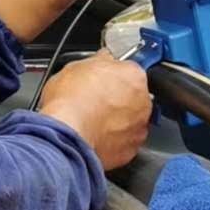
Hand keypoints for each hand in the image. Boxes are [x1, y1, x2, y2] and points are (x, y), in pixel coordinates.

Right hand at [39, 52, 151, 170]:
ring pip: (131, 121)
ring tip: (93, 121)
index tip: (103, 80)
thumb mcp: (76, 66)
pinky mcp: (130, 151)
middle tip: (95, 102)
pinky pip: (124, 142)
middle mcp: (143, 102)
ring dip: (117, 121)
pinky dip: (112, 141)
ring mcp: (138, 128)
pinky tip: (95, 136)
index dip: (113, 75)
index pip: (129, 70)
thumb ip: (97, 62)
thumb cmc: (70, 102)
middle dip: (117, 99)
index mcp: (133, 76)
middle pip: (134, 97)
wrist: (66, 135)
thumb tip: (100, 59)